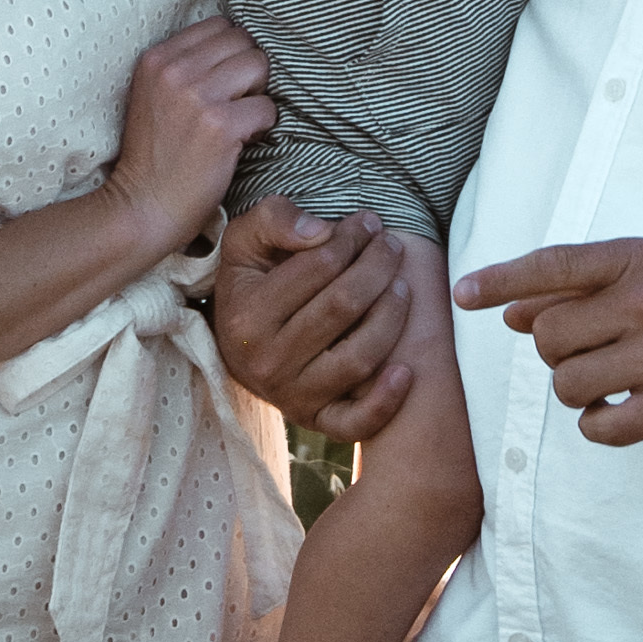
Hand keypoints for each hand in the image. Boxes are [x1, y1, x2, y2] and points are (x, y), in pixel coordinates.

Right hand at [101, 16, 282, 254]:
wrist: (142, 206)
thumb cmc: (154, 154)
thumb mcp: (154, 95)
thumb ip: (186, 65)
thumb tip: (241, 44)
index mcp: (156, 58)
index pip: (219, 25)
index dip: (232, 52)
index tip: (226, 81)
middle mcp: (174, 71)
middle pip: (242, 41)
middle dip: (249, 70)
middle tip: (238, 101)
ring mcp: (197, 97)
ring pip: (259, 66)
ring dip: (259, 94)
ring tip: (242, 119)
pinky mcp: (220, 126)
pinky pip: (267, 107)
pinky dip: (263, 125)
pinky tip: (244, 140)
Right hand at [213, 192, 418, 431]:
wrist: (235, 347)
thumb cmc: (249, 284)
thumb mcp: (244, 242)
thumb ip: (274, 219)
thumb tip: (320, 232)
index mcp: (248, 316)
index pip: (318, 267)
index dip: (352, 238)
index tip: (369, 222)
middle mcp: (267, 362)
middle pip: (343, 306)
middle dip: (378, 267)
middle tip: (393, 245)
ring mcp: (292, 397)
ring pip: (358, 357)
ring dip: (392, 317)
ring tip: (402, 286)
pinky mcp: (315, 421)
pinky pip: (356, 422)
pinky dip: (385, 401)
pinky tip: (407, 370)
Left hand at [458, 240, 642, 443]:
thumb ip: (588, 287)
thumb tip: (514, 312)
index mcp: (638, 259)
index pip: (551, 266)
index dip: (501, 280)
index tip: (462, 296)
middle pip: (549, 337)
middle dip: (556, 353)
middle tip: (593, 355)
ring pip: (567, 384)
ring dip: (577, 392)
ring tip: (611, 384)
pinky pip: (599, 426)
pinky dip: (600, 425)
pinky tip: (623, 412)